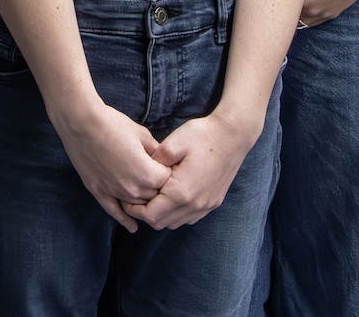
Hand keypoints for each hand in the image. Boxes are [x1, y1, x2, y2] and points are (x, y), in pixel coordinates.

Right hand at [54, 101, 172, 232]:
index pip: (170, 183)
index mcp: (148, 174)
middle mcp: (134, 189)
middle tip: (159, 177)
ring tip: (151, 198)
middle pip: (155, 197)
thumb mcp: (142, 135)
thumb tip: (165, 160)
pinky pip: (114, 211)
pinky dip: (125, 220)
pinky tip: (133, 227)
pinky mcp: (99, 191)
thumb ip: (158, 152)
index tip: (170, 167)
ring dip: (145, 201)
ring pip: (137, 205)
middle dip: (160, 188)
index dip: (171, 173)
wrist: (80, 122)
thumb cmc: (112, 124)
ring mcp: (115, 192)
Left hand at [124, 107, 261, 229]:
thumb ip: (154, 162)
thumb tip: (142, 173)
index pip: (151, 216)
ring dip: (161, 214)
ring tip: (152, 196)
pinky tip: (170, 196)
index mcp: (181, 192)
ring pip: (175, 222)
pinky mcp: (213, 202)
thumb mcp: (172, 143)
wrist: (233, 135)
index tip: (125, 199)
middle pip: (162, 223)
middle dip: (145, 214)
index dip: (134, 210)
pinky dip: (176, 213)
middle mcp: (195, 204)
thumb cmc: (201, 136)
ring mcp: (206, 206)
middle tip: (135, 197)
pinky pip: (189, 217)